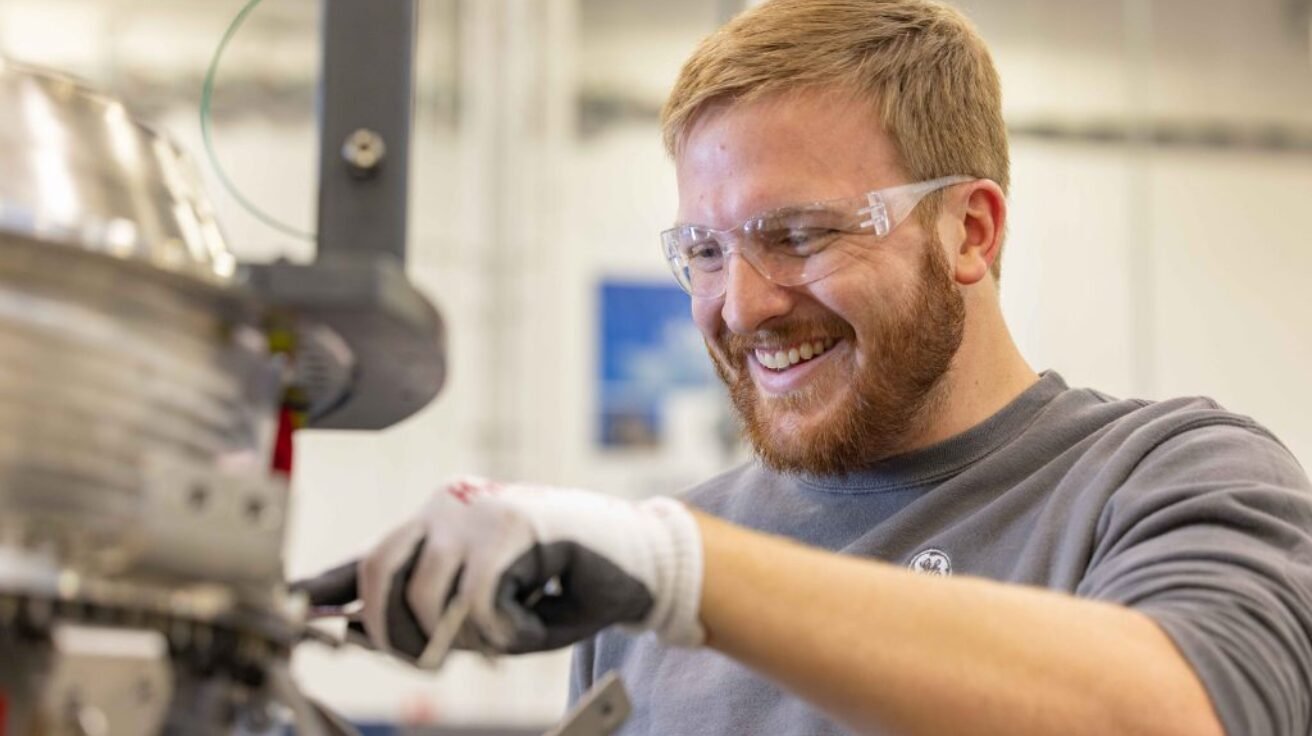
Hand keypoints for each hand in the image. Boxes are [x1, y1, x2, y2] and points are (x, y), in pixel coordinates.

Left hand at [301, 478, 704, 665]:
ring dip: (462, 641)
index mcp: (440, 522)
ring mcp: (482, 511)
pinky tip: (530, 626)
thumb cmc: (564, 590)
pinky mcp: (515, 526)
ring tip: (504, 638)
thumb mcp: (486, 611)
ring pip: (427, 595)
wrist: (642, 565)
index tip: (291, 606)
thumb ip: (427, 616)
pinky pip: (478, 603)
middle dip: (394, 634)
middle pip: (380, 571)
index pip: (369, 553)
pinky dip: (502, 636)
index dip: (326, 585)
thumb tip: (354, 630)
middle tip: (430, 661)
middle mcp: (450, 507)